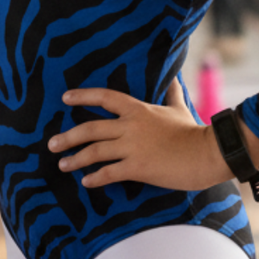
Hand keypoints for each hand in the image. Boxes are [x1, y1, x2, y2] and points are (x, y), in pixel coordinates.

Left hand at [50, 88, 231, 191]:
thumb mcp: (179, 107)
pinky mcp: (137, 168)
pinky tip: (86, 182)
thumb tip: (174, 76)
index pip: (105, 98)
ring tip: (63, 165)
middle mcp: (131, 126)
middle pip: (91, 129)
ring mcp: (132, 147)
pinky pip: (109, 173)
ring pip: (95, 151)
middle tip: (52, 144)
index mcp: (138, 109)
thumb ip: (172, 91)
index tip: (65, 98)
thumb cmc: (192, 131)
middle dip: (68, 137)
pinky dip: (95, 178)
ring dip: (75, 159)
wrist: (206, 152)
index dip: (83, 96)